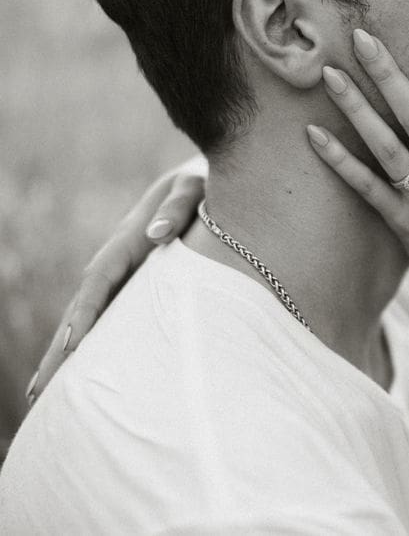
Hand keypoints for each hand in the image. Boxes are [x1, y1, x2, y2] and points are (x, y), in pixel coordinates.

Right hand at [26, 163, 205, 402]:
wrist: (194, 184)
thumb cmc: (198, 188)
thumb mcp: (192, 191)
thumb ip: (177, 208)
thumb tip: (158, 234)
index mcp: (127, 242)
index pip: (101, 280)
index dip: (86, 311)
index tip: (72, 343)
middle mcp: (115, 262)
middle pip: (81, 309)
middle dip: (60, 349)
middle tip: (40, 390)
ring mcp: (119, 277)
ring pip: (85, 320)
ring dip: (63, 356)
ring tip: (39, 396)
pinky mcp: (131, 287)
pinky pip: (104, 321)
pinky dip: (86, 347)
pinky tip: (75, 377)